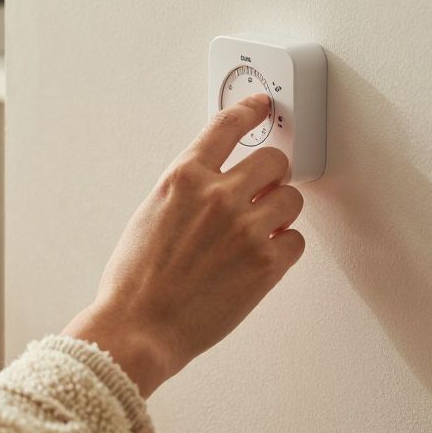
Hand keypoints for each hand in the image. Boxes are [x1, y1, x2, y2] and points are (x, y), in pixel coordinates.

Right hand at [62, 93, 305, 396]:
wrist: (139, 327)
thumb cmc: (135, 279)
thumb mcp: (150, 214)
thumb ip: (187, 190)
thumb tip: (218, 181)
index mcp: (183, 177)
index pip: (227, 126)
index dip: (250, 110)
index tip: (262, 105)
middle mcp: (217, 196)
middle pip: (273, 160)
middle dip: (270, 175)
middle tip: (262, 191)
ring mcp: (245, 228)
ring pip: (292, 199)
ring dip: (280, 211)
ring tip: (259, 229)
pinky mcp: (266, 264)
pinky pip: (296, 240)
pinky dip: (283, 247)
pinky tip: (261, 257)